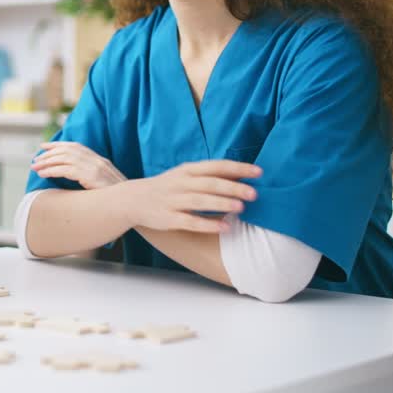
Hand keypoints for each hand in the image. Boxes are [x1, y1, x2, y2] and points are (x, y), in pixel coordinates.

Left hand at [31, 141, 126, 188]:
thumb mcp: (104, 183)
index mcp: (99, 159)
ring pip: (64, 158)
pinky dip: (52, 170)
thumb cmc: (115, 197)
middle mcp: (95, 159)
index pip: (74, 146)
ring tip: (35, 167)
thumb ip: (91, 176)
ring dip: (47, 162)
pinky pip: (66, 169)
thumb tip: (75, 176)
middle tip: (35, 160)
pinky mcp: (90, 175)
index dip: (58, 145)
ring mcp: (94, 166)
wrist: (130, 203)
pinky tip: (43, 174)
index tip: (44, 146)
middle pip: (67, 151)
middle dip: (48, 154)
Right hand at [121, 160, 260, 232]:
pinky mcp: (169, 218)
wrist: (134, 199)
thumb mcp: (185, 176)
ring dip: (221, 203)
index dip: (238, 168)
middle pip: (210, 183)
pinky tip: (225, 227)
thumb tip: (242, 178)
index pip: (216, 166)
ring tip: (241, 208)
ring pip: (200, 201)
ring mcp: (174, 201)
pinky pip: (191, 221)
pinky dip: (208, 224)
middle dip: (233, 188)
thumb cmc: (168, 187)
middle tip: (254, 193)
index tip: (258, 172)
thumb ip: (210, 176)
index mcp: (187, 170)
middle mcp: (181, 183)